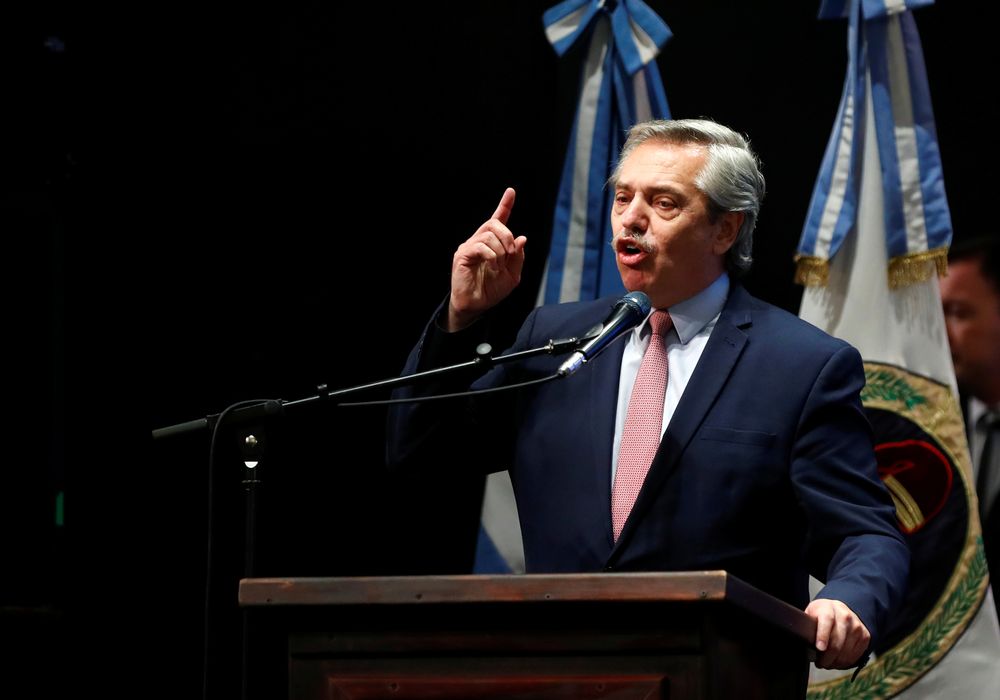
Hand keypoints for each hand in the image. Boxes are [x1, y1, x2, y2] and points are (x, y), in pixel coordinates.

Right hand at [447, 187, 526, 330]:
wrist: (476, 305)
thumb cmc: (491, 290)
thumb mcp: (512, 275)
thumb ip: (518, 257)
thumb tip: (522, 238)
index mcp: (492, 243)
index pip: (498, 219)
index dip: (505, 205)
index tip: (511, 192)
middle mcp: (478, 241)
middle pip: (494, 223)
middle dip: (507, 235)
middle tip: (510, 252)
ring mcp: (469, 246)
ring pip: (489, 235)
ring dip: (500, 250)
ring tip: (498, 266)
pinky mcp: (463, 254)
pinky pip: (481, 246)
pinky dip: (492, 256)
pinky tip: (492, 267)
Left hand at [805, 598, 870, 669]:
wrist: (839, 609)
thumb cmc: (821, 615)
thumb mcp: (811, 614)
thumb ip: (807, 625)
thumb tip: (803, 640)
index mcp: (828, 608)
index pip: (827, 620)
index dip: (823, 635)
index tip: (820, 648)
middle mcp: (844, 615)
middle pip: (838, 640)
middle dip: (828, 656)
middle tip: (821, 663)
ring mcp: (856, 625)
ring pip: (847, 650)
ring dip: (836, 662)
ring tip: (828, 663)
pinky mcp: (865, 636)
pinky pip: (855, 655)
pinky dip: (846, 662)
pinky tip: (838, 662)